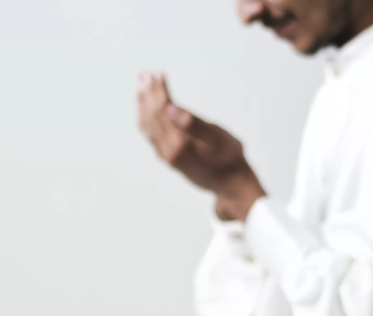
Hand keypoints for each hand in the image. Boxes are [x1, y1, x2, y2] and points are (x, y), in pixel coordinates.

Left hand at [137, 72, 265, 220]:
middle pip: (152, 116)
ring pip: (147, 127)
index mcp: (180, 141)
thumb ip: (193, 122)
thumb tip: (170, 108)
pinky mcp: (169, 159)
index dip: (158, 90)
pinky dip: (145, 120)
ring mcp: (167, 156)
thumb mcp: (217, 136)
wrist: (231, 184)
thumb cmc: (229, 157)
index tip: (157, 73)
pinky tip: (145, 113)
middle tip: (144, 74)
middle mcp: (169, 149)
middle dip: (147, 94)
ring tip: (140, 88)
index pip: (162, 109)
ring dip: (143, 106)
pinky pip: (150, 137)